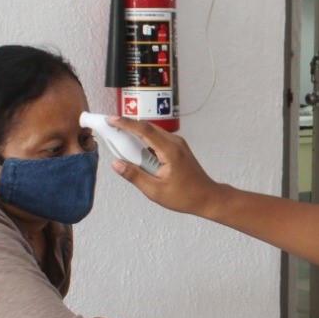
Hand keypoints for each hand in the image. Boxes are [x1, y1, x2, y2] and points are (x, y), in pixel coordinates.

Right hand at [107, 117, 223, 215]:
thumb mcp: (155, 191)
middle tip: (110, 127)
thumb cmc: (185, 196)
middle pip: (148, 127)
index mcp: (170, 151)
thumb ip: (135, 176)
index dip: (126, 123)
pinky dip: (146, 141)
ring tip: (120, 138)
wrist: (207, 197)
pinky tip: (137, 150)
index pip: (145, 130)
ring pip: (153, 132)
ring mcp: (178, 144)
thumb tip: (116, 164)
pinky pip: (159, 139)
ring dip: (137, 133)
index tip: (111, 119)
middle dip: (128, 125)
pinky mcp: (178, 148)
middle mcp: (175, 143)